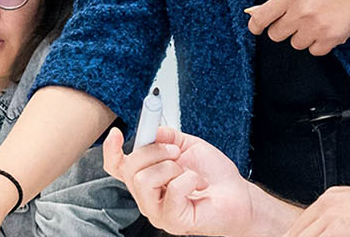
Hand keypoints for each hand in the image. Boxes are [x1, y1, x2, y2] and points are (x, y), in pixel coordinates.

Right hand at [104, 125, 297, 236]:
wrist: (238, 197)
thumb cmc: (215, 176)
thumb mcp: (190, 146)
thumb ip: (169, 136)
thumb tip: (153, 130)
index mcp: (148, 177)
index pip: (117, 166)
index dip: (111, 150)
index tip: (117, 133)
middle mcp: (147, 196)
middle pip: (130, 167)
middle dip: (155, 150)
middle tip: (176, 152)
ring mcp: (157, 211)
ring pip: (144, 179)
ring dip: (171, 167)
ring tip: (188, 173)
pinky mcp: (172, 221)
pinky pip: (172, 189)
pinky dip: (189, 178)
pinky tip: (198, 184)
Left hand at [246, 0, 349, 54]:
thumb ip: (285, 1)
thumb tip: (262, 15)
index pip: (262, 17)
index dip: (256, 25)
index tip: (256, 29)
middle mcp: (301, 11)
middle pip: (277, 35)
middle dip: (286, 30)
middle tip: (299, 20)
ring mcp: (314, 27)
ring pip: (296, 44)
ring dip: (305, 37)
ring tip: (320, 21)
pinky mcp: (329, 39)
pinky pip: (314, 51)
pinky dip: (321, 44)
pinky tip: (329, 28)